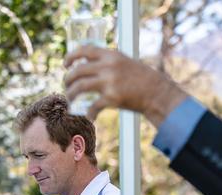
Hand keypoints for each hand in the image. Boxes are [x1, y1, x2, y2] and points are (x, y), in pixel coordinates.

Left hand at [63, 45, 186, 124]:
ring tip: (71, 100)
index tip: (65, 64)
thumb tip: (90, 67)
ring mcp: (109, 82)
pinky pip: (92, 106)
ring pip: (80, 87)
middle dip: (68, 79)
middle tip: (67, 86)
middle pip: (78, 71)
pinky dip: (89, 113)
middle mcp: (108, 66)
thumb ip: (108, 62)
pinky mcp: (112, 98)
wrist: (157, 92)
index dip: (71, 56)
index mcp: (111, 55)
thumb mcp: (125, 62)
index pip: (85, 50)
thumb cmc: (141, 79)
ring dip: (71, 94)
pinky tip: (90, 117)